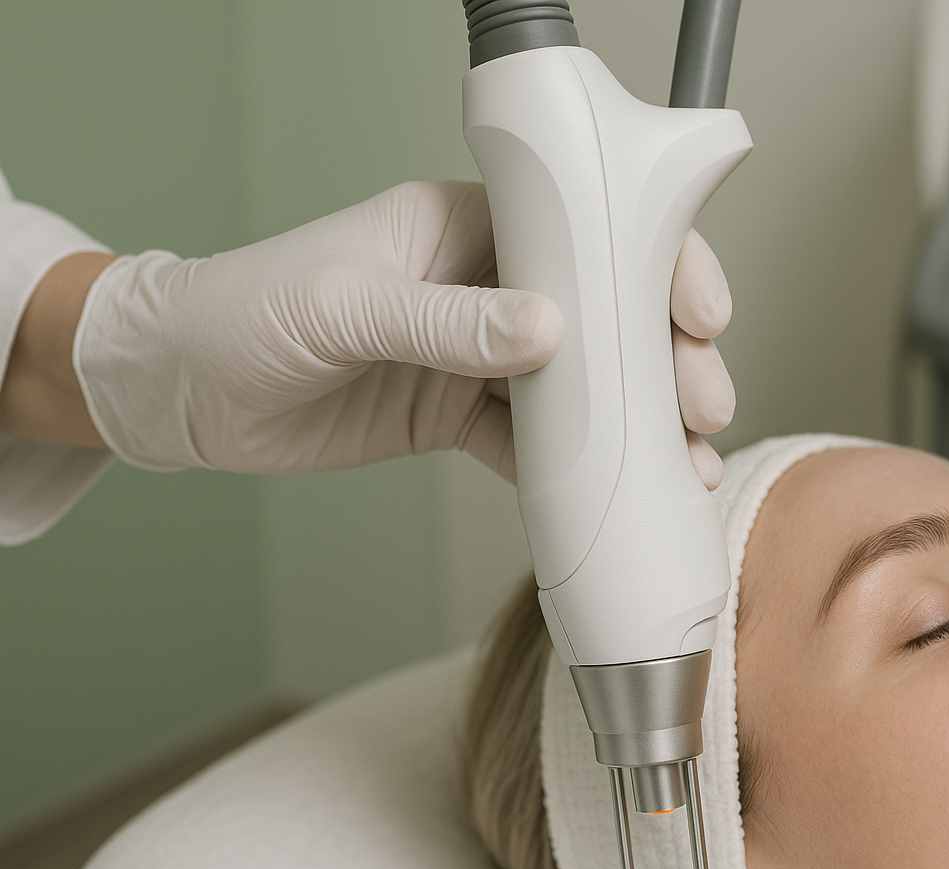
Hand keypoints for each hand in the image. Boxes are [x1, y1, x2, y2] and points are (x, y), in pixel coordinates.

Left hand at [5, 180, 734, 486]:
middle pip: (605, 313)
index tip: (700, 311)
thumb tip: (552, 332)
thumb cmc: (241, 317)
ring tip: (688, 460)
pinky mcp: (458, 415)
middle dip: (666, 356)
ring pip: (584, 383)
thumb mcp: (343, 309)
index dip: (653, 264)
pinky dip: (579, 470)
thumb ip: (447, 322)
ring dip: (637, 420)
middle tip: (705, 404)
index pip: (584, 231)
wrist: (176, 394)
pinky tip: (619, 494)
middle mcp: (483, 285)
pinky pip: (536, 442)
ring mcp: (476, 354)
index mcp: (463, 227)